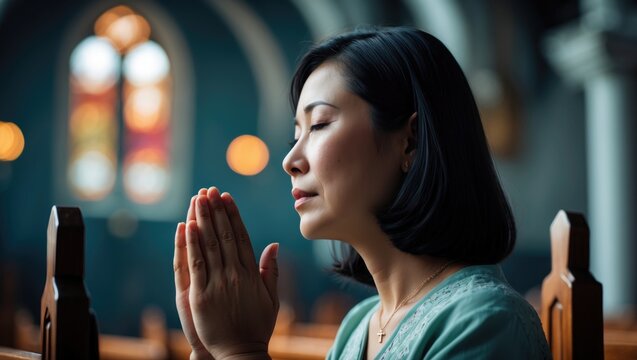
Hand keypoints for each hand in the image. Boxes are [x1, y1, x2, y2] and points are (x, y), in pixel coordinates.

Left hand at [180, 187, 279, 358]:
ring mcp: (218, 284)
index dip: (233, 216)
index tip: (227, 198)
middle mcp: (235, 274)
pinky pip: (196, 264)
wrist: (241, 353)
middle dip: (216, 211)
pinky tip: (188, 226)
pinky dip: (192, 244)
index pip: (241, 237)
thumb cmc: (257, 327)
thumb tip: (274, 245)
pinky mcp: (201, 296)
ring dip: (203, 220)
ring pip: (209, 245)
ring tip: (198, 200)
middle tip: (209, 190)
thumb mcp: (271, 299)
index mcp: (251, 274)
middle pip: (224, 236)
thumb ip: (271, 271)